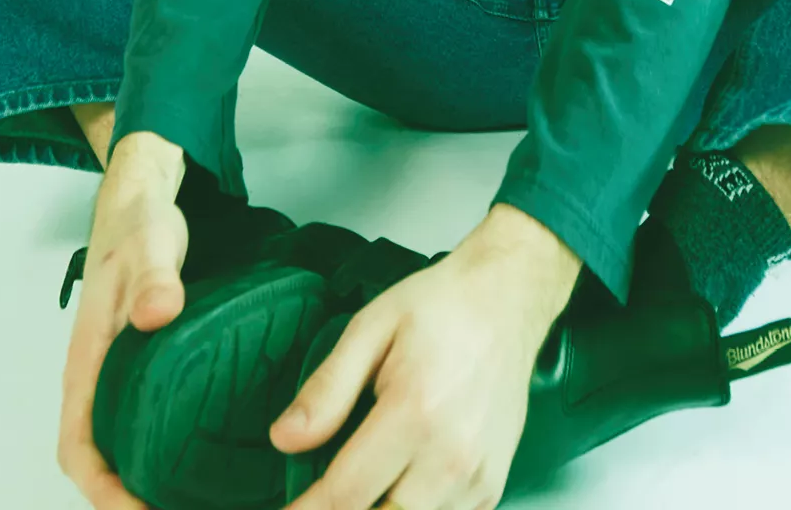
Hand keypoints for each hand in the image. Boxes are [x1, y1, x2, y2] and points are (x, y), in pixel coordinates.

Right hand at [57, 131, 186, 508]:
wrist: (138, 200)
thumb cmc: (136, 226)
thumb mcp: (149, 245)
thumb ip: (154, 277)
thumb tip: (156, 314)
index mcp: (86, 363)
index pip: (77, 448)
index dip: (103, 491)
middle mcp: (96, 379)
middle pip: (98, 461)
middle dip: (128, 500)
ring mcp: (117, 376)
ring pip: (120, 446)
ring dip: (144, 482)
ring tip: (197, 502)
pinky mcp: (142, 367)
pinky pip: (143, 424)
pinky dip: (161, 453)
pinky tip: (202, 461)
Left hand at [270, 205, 580, 509]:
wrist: (507, 299)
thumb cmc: (440, 307)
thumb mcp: (371, 327)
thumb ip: (326, 388)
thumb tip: (284, 438)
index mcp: (415, 410)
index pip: (345, 494)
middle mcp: (451, 454)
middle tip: (321, 494)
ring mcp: (477, 477)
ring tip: (360, 485)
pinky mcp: (491, 487)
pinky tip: (398, 486)